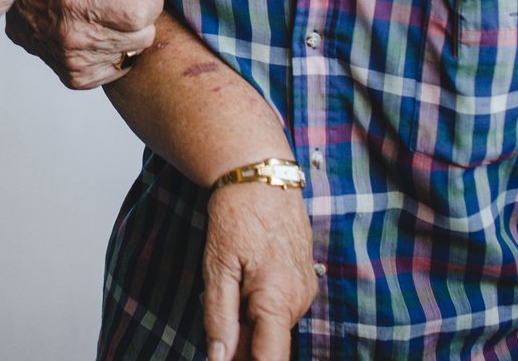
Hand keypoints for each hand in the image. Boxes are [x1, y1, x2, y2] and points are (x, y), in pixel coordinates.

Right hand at [5, 0, 162, 88]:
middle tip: (125, 2)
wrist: (22, 8)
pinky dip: (117, 52)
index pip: (140, 13)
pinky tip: (100, 35)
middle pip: (142, 34)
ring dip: (130, 34)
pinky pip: (120, 67)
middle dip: (142, 16)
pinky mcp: (77, 79)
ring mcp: (75, 62)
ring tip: (109, 18)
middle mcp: (75, 36)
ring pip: (134, 51)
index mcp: (77, 1)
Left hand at [202, 182, 316, 360]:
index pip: (269, 360)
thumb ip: (220, 317)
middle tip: (212, 303)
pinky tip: (240, 276)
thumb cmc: (238, 215)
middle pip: (266, 344)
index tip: (225, 358)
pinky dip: (256, 302)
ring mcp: (304, 289)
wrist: (262, 175)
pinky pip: (278, 306)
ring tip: (227, 279)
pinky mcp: (303, 279)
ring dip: (245, 318)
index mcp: (279, 302)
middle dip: (237, 338)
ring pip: (270, 325)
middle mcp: (299, 301)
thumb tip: (219, 358)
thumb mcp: (218, 267)